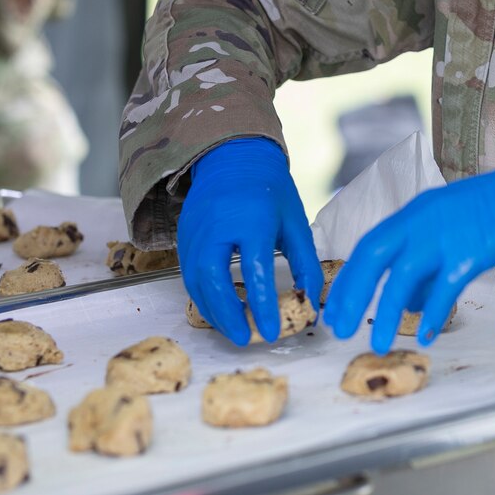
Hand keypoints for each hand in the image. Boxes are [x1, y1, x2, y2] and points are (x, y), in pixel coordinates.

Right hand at [177, 138, 322, 344]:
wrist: (234, 156)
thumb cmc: (270, 190)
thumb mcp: (295, 222)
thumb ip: (304, 261)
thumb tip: (311, 300)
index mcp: (252, 218)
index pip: (255, 269)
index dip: (262, 305)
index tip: (272, 332)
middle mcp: (218, 224)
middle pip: (213, 276)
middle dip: (227, 313)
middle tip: (244, 337)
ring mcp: (195, 229)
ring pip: (194, 279)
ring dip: (212, 310)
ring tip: (233, 329)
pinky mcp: (183, 234)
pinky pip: (187, 273)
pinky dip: (201, 296)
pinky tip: (218, 310)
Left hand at [324, 146, 494, 353]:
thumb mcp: (456, 228)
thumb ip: (429, 262)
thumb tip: (408, 302)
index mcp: (417, 210)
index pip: (369, 244)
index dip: (348, 277)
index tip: (333, 307)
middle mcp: (424, 218)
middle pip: (373, 256)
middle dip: (351, 294)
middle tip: (337, 329)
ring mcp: (448, 232)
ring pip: (402, 276)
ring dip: (385, 312)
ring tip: (377, 343)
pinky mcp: (474, 250)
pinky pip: (445, 288)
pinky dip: (433, 314)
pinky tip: (427, 335)